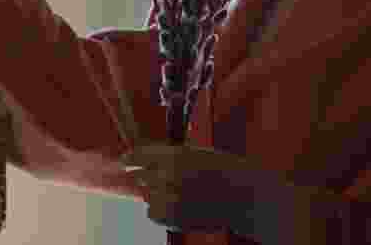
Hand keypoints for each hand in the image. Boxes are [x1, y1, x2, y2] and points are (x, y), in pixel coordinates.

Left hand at [122, 143, 317, 238]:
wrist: (246, 196)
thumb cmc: (224, 170)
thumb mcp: (195, 153)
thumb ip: (167, 157)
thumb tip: (136, 163)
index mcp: (176, 155)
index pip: (140, 155)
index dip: (130, 157)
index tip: (124, 161)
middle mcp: (169, 175)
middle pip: (141, 177)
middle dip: (148, 178)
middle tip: (168, 180)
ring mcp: (171, 198)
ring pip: (147, 196)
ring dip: (157, 195)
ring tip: (182, 194)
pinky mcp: (173, 218)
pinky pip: (153, 213)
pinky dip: (161, 211)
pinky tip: (180, 206)